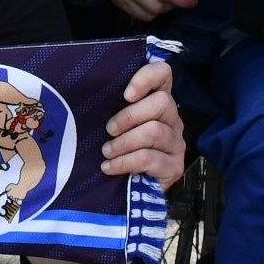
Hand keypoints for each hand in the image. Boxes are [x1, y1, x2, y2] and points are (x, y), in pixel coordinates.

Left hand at [99, 59, 184, 185]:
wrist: (128, 190)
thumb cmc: (118, 148)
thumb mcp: (115, 123)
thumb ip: (112, 105)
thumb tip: (87, 91)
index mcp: (158, 101)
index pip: (163, 74)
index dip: (147, 77)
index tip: (126, 94)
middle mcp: (172, 119)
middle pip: (162, 102)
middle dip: (129, 116)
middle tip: (109, 129)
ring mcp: (176, 143)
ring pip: (155, 131)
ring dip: (124, 142)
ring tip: (107, 151)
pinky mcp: (174, 166)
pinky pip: (150, 158)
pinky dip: (125, 162)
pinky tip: (110, 167)